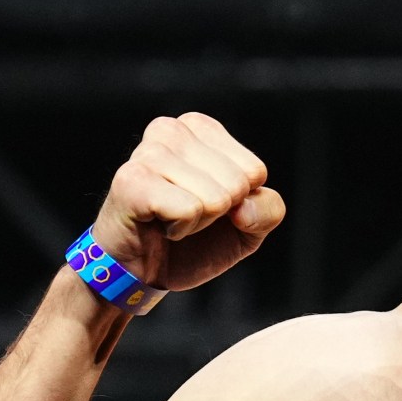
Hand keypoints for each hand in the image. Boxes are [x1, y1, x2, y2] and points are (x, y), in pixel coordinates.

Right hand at [89, 113, 285, 292]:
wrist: (141, 271)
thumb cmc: (192, 241)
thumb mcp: (248, 227)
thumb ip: (268, 211)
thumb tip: (245, 209)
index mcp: (201, 128)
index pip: (255, 171)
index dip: (238, 203)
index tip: (206, 206)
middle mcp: (172, 129)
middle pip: (237, 184)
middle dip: (218, 214)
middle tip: (186, 216)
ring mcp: (149, 152)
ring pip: (215, 198)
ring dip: (197, 223)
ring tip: (170, 219)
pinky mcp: (133, 180)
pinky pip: (189, 210)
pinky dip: (180, 230)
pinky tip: (158, 224)